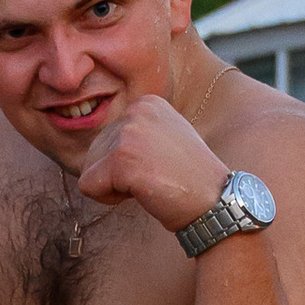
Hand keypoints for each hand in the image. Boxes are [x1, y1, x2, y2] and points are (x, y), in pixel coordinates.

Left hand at [75, 94, 227, 236]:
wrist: (216, 201)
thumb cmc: (191, 179)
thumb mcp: (165, 139)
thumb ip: (136, 134)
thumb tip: (96, 149)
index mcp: (147, 103)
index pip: (106, 138)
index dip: (126, 163)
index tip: (159, 167)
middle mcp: (136, 111)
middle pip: (94, 153)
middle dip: (117, 175)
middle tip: (156, 179)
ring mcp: (128, 133)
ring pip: (90, 170)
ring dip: (115, 187)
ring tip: (151, 185)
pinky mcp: (121, 159)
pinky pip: (87, 186)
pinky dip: (108, 199)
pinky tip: (142, 194)